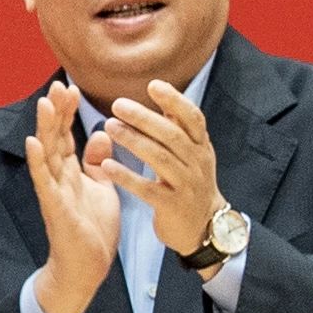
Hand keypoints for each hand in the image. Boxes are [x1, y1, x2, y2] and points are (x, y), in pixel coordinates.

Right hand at [26, 78, 122, 312]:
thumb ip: (99, 162)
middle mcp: (58, 177)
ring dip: (45, 128)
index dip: (67, 112)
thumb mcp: (102, 187)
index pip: (66, 135)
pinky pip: (45, 181)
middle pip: (55, 137)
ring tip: (44, 104)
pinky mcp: (54, 207)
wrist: (88, 266)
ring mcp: (54, 191)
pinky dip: (38, 162)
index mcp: (71, 172)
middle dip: (56, 112)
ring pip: (47, 154)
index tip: (70, 87)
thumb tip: (101, 133)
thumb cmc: (93, 228)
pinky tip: (34, 143)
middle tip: (58, 85)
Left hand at [102, 85, 221, 256]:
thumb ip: (176, 125)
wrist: (205, 227)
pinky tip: (108, 166)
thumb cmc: (190, 183)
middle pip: (171, 135)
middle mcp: (197, 163)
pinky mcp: (173, 206)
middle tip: (117, 104)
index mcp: (201, 146)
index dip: (174, 100)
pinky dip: (127, 177)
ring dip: (133, 141)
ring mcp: (187, 185)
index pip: (192, 118)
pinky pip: (147, 189)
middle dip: (144, 118)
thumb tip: (161, 88)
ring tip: (109, 127)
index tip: (152, 85)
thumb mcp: (192, 153)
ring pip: (159, 159)